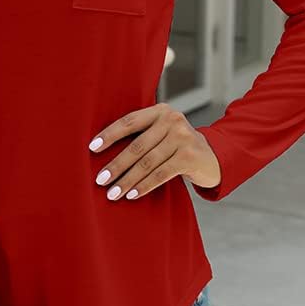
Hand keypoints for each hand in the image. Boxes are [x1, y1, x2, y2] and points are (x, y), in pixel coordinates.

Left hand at [88, 102, 220, 199]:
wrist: (212, 158)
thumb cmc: (176, 146)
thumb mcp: (162, 133)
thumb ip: (141, 134)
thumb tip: (101, 150)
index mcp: (160, 110)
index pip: (129, 121)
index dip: (109, 135)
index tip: (92, 148)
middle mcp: (172, 120)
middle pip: (137, 145)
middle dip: (116, 165)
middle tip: (100, 180)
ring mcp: (183, 138)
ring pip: (147, 163)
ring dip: (127, 180)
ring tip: (112, 193)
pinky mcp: (190, 157)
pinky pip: (160, 174)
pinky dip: (144, 186)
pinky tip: (131, 195)